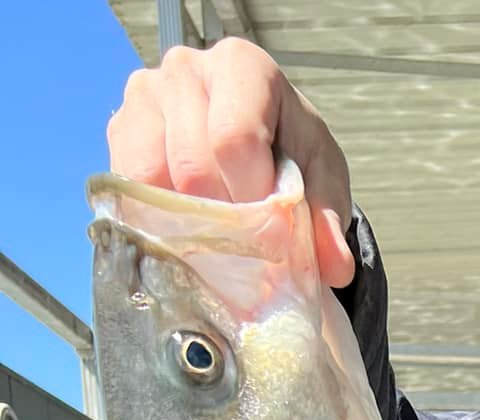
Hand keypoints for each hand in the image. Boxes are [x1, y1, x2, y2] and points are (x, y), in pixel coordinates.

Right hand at [106, 38, 354, 288]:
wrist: (260, 144)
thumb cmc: (291, 153)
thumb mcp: (322, 181)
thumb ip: (327, 219)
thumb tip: (334, 267)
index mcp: (243, 68)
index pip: (234, 138)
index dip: (251, 196)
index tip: (270, 226)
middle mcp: (186, 69)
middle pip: (192, 164)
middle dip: (224, 219)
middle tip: (246, 241)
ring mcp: (146, 96)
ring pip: (153, 178)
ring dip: (187, 222)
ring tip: (217, 233)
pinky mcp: (121, 130)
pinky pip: (128, 187)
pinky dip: (158, 221)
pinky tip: (186, 229)